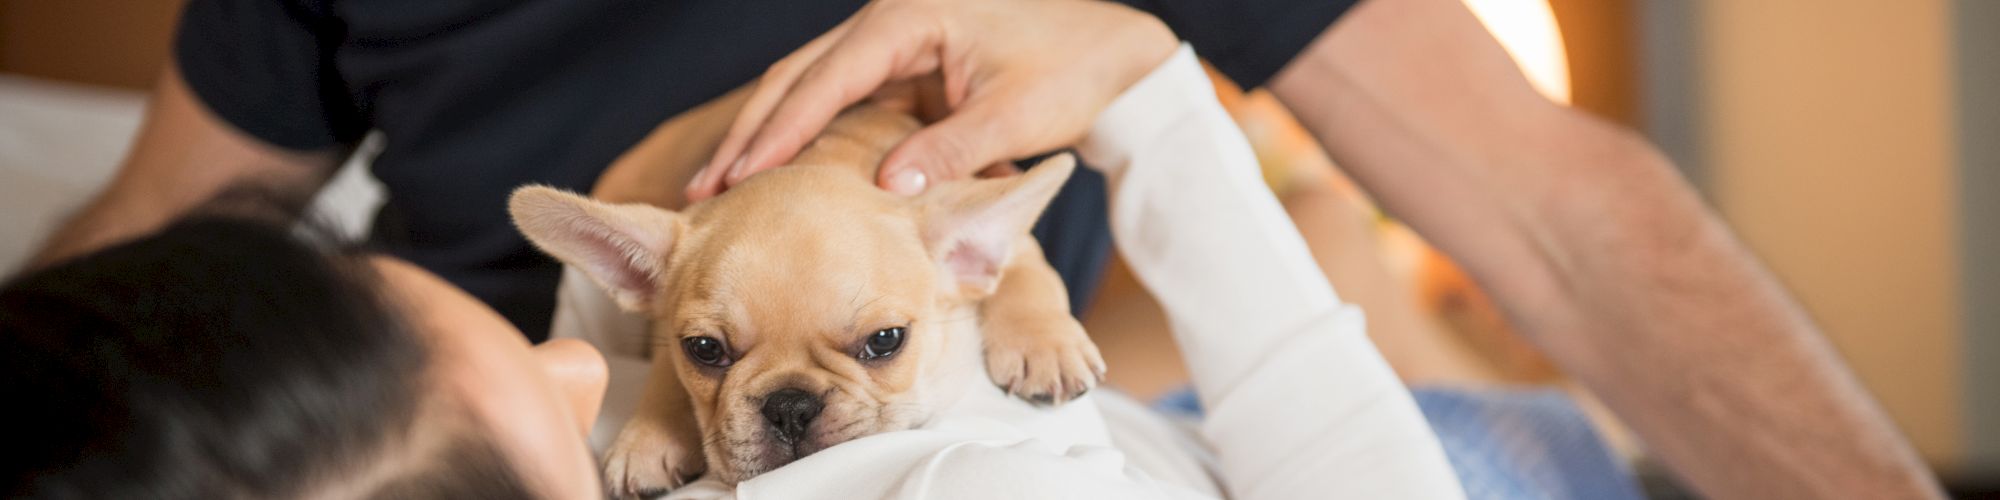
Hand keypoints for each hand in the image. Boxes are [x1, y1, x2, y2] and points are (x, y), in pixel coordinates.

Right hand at [685, 0, 1175, 199]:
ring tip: (718, 189)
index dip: (777, 132)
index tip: (738, 177)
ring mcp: (893, 45)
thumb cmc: (1071, 67)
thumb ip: (952, 148)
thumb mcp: (1016, 113)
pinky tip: (775, 178)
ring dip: (767, 138)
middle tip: (702, 190)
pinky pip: (839, 105)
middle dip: (749, 134)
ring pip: (809, 90)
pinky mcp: (903, 71)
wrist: (1111, 49)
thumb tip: (887, 190)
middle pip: (797, 79)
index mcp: (908, 19)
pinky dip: (803, 139)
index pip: (824, 79)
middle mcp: (889, 24)